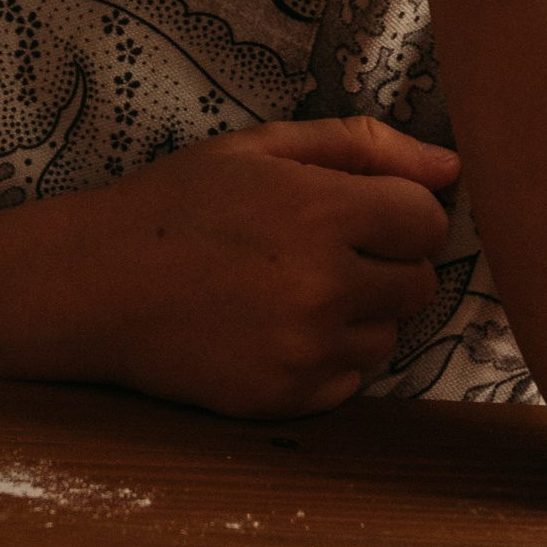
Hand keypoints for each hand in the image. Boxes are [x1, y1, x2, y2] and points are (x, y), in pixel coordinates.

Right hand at [63, 117, 458, 419]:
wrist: (94, 283)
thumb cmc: (178, 202)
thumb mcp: (263, 148)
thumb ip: (363, 147)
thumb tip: (453, 166)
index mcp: (324, 213)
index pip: (429, 222)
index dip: (405, 213)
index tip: (367, 212)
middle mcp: (325, 287)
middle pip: (420, 283)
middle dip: (387, 263)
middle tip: (326, 250)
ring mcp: (306, 351)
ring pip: (388, 337)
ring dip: (360, 314)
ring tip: (294, 290)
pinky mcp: (285, 398)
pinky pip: (349, 381)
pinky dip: (326, 359)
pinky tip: (275, 328)